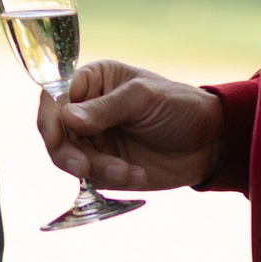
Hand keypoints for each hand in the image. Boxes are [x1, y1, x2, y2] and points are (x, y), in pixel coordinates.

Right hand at [38, 62, 223, 191]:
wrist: (210, 142)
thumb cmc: (178, 106)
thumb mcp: (143, 99)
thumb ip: (105, 108)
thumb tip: (67, 118)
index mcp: (93, 81)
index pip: (55, 96)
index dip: (50, 117)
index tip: (56, 137)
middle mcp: (86, 110)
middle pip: (56, 133)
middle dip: (69, 153)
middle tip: (85, 168)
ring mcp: (94, 139)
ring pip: (71, 159)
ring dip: (96, 169)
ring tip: (127, 172)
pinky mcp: (105, 165)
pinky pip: (92, 177)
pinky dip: (112, 180)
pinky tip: (138, 175)